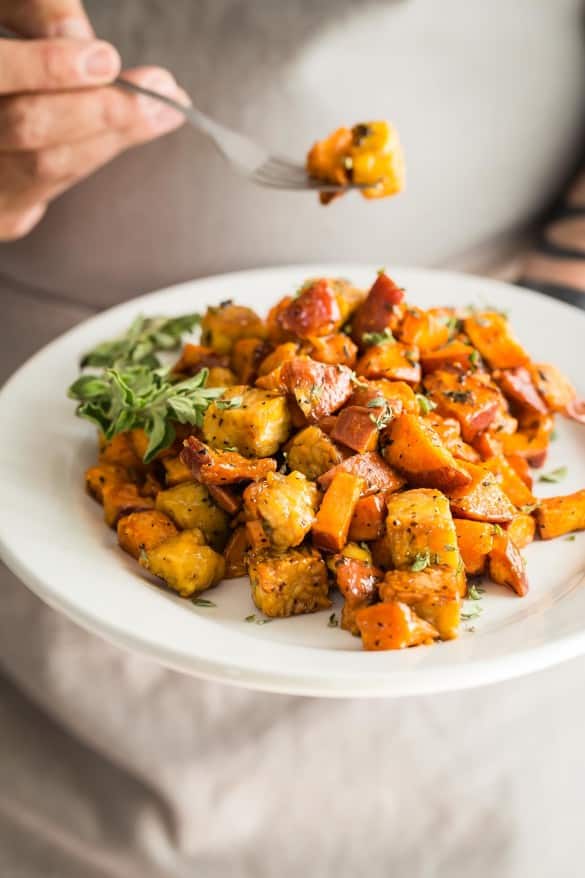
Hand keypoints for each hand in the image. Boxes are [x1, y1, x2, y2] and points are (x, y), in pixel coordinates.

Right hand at [0, 0, 187, 240]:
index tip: (106, 60)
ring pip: (46, 163)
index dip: (47, 68)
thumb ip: (38, 15)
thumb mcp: (8, 16)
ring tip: (164, 110)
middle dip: (98, 108)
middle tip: (159, 89)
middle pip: (26, 126)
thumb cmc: (7, 60)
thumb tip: (80, 42)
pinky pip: (57, 186)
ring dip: (113, 135)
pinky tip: (138, 129)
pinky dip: (100, 152)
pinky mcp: (4, 211)